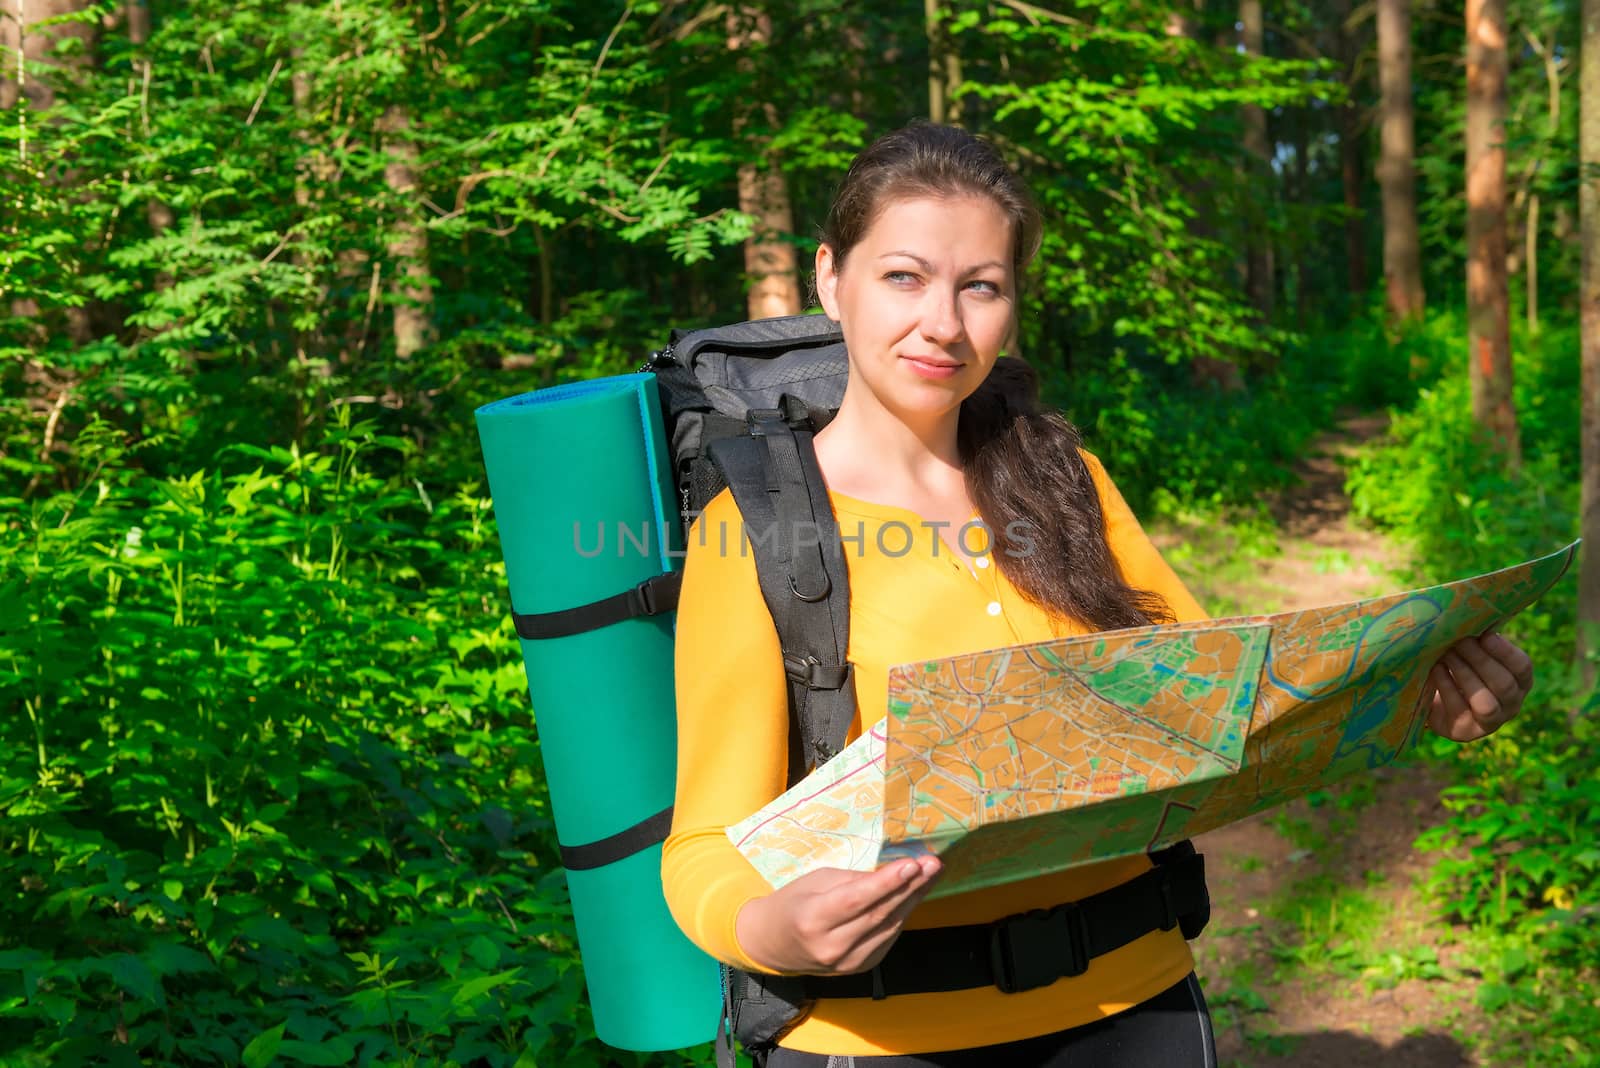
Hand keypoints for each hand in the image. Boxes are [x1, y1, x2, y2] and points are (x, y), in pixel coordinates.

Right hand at [735, 855, 941, 974]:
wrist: (773, 945)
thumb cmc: (792, 903)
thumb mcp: (816, 881)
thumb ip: (854, 880)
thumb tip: (894, 874)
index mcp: (813, 919)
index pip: (856, 900)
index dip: (886, 883)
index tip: (913, 864)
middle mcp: (832, 947)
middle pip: (879, 914)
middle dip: (910, 887)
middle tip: (933, 864)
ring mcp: (848, 963)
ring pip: (890, 927)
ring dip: (914, 899)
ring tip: (932, 874)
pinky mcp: (861, 968)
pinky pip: (888, 937)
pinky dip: (902, 914)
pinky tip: (914, 894)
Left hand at [1425, 633, 1533, 741]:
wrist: (1436, 703)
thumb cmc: (1459, 670)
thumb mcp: (1474, 655)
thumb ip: (1479, 641)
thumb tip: (1473, 615)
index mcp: (1520, 682)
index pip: (1523, 667)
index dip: (1505, 651)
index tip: (1486, 635)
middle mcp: (1511, 705)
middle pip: (1504, 684)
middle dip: (1480, 660)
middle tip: (1460, 641)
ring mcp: (1490, 722)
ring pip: (1485, 702)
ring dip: (1465, 674)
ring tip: (1447, 654)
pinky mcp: (1465, 731)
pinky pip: (1459, 709)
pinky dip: (1446, 686)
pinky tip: (1435, 669)